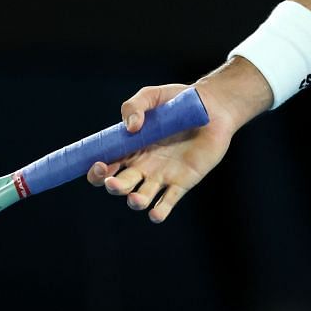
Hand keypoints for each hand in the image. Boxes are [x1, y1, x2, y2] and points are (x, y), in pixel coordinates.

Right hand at [85, 79, 235, 222]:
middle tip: (113, 182)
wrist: (213, 107)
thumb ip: (134, 106)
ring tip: (136, 199)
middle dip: (112, 187)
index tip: (100, 165)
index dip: (97, 171)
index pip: (105, 167)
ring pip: (141, 198)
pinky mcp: (182, 182)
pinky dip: (159, 212)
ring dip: (135, 202)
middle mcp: (142, 166)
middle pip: (119, 185)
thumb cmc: (178, 101)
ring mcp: (161, 176)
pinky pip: (167, 202)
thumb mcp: (152, 96)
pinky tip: (156, 214)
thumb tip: (131, 128)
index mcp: (129, 148)